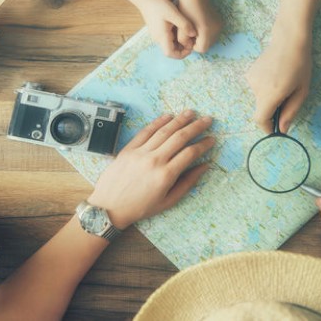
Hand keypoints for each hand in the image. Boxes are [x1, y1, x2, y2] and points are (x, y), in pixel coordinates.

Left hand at [87, 111, 213, 228]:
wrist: (109, 207)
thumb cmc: (140, 207)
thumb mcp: (168, 201)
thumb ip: (187, 183)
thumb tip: (204, 167)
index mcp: (165, 176)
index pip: (190, 153)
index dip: (203, 145)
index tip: (211, 139)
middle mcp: (154, 161)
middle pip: (179, 137)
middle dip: (196, 127)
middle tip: (207, 119)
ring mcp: (140, 153)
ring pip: (164, 131)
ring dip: (179, 120)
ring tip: (190, 113)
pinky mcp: (129, 149)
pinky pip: (146, 131)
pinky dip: (158, 122)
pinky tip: (168, 116)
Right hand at [139, 0, 197, 58]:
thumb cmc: (159, 5)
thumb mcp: (174, 13)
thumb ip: (184, 24)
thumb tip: (194, 34)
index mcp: (162, 36)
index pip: (170, 54)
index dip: (181, 54)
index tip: (190, 47)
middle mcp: (158, 38)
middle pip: (171, 51)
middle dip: (182, 49)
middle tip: (191, 40)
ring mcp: (157, 35)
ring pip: (169, 45)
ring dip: (179, 43)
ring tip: (188, 34)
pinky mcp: (157, 31)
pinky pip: (167, 39)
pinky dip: (175, 38)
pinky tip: (181, 29)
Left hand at [178, 0, 222, 52]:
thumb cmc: (185, 10)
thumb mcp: (180, 28)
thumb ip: (184, 41)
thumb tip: (190, 47)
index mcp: (207, 32)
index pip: (201, 49)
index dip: (193, 45)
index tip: (187, 36)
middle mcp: (216, 30)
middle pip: (207, 45)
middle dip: (198, 42)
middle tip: (190, 32)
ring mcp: (220, 25)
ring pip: (210, 39)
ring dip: (202, 37)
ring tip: (195, 27)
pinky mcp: (220, 22)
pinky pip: (213, 33)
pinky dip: (207, 32)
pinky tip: (200, 23)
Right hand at [246, 36, 311, 132]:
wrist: (288, 39)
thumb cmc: (300, 65)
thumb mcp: (301, 91)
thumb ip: (291, 112)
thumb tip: (283, 129)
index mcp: (271, 94)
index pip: (260, 120)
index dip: (267, 127)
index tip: (275, 129)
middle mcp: (257, 88)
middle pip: (261, 109)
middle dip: (273, 110)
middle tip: (288, 98)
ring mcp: (251, 80)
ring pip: (260, 99)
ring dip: (270, 97)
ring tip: (283, 83)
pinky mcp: (249, 74)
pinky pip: (258, 89)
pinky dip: (266, 88)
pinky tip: (276, 76)